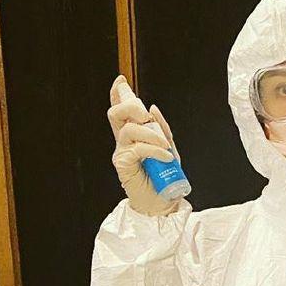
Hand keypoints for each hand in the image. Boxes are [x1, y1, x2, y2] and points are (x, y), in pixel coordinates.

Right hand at [107, 75, 181, 216]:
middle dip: (130, 106)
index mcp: (133, 136)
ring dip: (151, 134)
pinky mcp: (123, 164)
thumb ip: (162, 129)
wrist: (164, 203)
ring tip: (165, 147)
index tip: (121, 81)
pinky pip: (137, 148)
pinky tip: (165, 156)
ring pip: (129, 129)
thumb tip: (153, 108)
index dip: (119, 95)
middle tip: (145, 115)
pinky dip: (154, 149)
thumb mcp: (169, 148)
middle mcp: (124, 142)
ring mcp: (122, 153)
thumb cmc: (166, 178)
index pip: (122, 112)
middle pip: (116, 114)